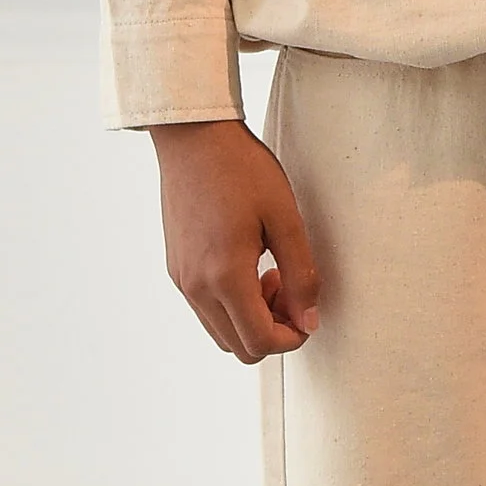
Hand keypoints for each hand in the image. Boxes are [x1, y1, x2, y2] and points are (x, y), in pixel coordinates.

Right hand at [148, 118, 319, 362]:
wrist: (194, 138)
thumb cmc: (242, 170)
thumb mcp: (285, 218)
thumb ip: (302, 275)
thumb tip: (309, 321)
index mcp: (224, 276)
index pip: (259, 342)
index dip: (292, 338)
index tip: (307, 310)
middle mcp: (196, 286)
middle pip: (238, 347)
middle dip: (272, 331)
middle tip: (289, 288)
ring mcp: (182, 279)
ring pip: (221, 333)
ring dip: (251, 319)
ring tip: (270, 274)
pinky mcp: (176, 269)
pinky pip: (206, 310)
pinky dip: (232, 305)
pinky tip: (248, 265)